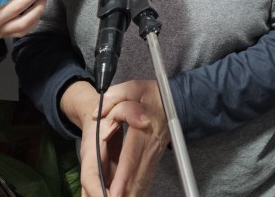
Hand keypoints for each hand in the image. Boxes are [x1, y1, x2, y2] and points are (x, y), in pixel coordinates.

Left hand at [74, 79, 168, 196]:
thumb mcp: (132, 87)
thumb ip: (114, 98)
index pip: (131, 155)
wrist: (176, 99)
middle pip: (137, 174)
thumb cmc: (152, 94)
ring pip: (142, 180)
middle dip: (125, 192)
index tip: (114, 192)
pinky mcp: (155, 158)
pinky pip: (145, 178)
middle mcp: (151, 145)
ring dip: (131, 193)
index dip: (123, 175)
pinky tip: (128, 196)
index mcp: (143, 129)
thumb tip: (98, 114)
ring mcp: (154, 154)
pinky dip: (138, 190)